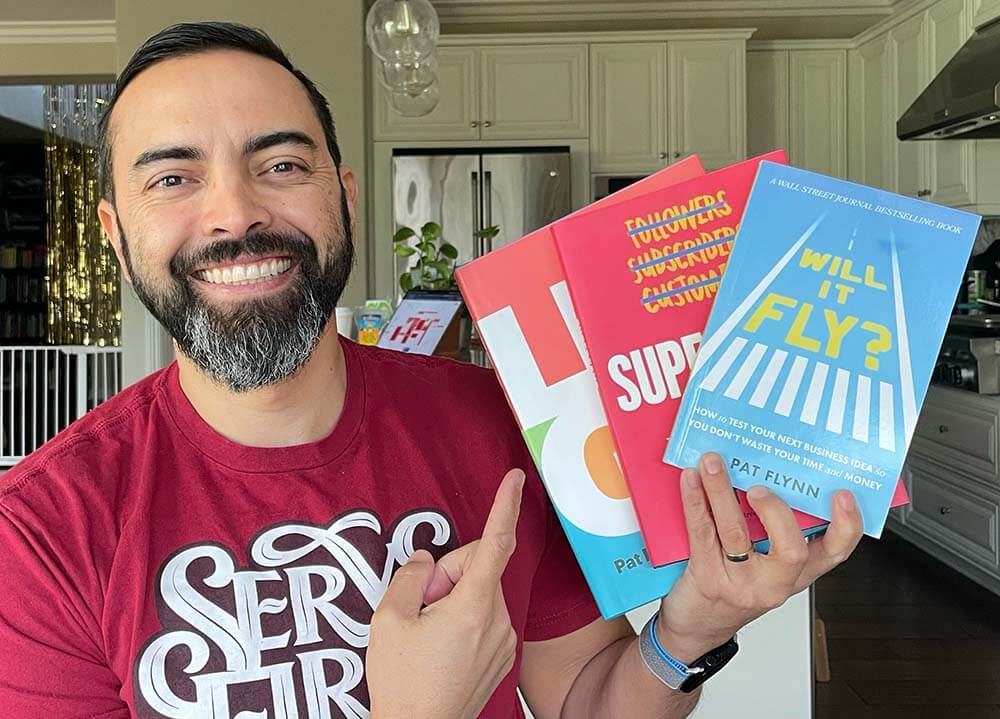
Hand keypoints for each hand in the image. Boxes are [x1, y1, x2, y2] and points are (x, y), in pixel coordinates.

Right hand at [367, 468, 524, 718]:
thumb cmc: (403, 683)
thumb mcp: (390, 620)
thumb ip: (411, 577)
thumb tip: (427, 559)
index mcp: (473, 606)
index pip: (495, 543)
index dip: (504, 506)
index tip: (515, 478)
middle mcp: (498, 620)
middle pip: (477, 569)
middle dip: (447, 575)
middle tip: (419, 606)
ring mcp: (503, 641)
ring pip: (479, 594)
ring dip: (453, 600)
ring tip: (427, 634)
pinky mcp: (501, 657)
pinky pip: (483, 618)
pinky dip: (462, 619)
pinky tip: (439, 647)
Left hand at [656, 453, 862, 662]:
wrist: (695, 627)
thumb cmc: (731, 590)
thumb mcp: (765, 569)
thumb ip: (775, 533)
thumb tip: (768, 474)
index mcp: (794, 574)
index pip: (833, 553)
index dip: (845, 526)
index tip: (842, 495)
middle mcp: (773, 582)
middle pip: (791, 549)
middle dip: (777, 511)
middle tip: (760, 487)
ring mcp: (740, 584)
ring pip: (736, 531)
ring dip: (722, 491)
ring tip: (713, 463)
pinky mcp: (708, 579)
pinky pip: (702, 533)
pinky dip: (695, 501)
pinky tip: (690, 480)